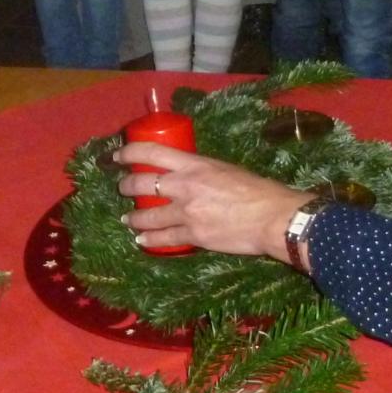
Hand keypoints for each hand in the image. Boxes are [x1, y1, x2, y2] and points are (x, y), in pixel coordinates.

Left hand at [116, 141, 309, 259]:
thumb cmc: (257, 190)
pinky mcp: (193, 236)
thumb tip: (187, 175)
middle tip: (123, 189)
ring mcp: (186, 213)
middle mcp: (184, 186)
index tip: (118, 156)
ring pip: (147, 216)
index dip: (128, 152)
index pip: (150, 152)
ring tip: (128, 219)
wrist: (273, 218)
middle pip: (140, 184)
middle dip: (126, 187)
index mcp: (194, 164)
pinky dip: (150, 239)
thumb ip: (202, 172)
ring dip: (133, 218)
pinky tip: (143, 240)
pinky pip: (163, 239)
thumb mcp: (226, 169)